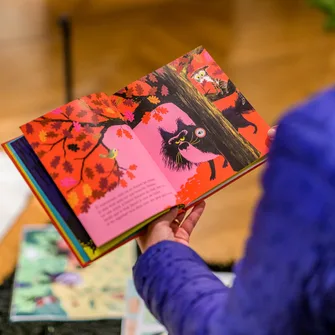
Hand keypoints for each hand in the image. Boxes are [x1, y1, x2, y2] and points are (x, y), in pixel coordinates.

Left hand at [137, 126, 276, 253]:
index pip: (150, 211)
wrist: (168, 265)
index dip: (156, 200)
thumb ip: (167, 211)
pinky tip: (202, 203)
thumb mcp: (158, 223)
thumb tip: (175, 203)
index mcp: (144, 228)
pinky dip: (195, 214)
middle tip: (179, 189)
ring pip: (179, 216)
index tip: (162, 188)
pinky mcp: (182, 239)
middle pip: (165, 213)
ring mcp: (169, 235)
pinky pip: (189, 223)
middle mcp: (155, 230)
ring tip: (192, 192)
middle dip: (173, 202)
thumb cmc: (156, 244)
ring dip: (186, 205)